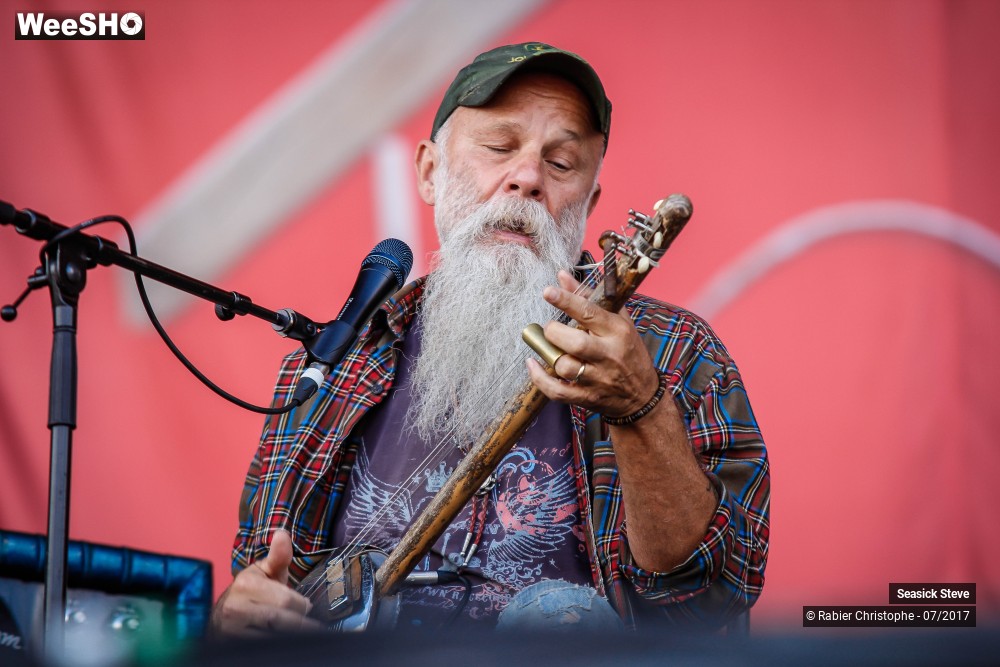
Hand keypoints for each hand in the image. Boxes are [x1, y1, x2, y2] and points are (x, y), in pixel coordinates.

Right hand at [211, 530, 323, 635]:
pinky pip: (262, 648)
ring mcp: (231, 629)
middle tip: (309, 624)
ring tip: (301, 634)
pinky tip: (285, 643)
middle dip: (299, 623)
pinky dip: (276, 646)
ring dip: (290, 637)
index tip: (307, 607)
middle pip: (280, 621)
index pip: (286, 601)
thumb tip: (282, 534)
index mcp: (246, 584)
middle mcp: (236, 607)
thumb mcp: (263, 572)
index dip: (302, 606)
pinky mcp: (230, 645)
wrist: (220, 615)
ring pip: (272, 637)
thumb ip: (278, 557)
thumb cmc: (249, 591)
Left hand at [526, 270, 659, 418]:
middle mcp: (608, 355)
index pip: (590, 313)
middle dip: (554, 332)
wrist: (642, 395)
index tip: (548, 292)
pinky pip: (558, 391)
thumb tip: (562, 277)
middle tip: (550, 328)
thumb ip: (589, 297)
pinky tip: (532, 365)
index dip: (566, 301)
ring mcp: (597, 379)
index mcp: (617, 332)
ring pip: (565, 367)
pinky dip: (540, 379)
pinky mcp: (587, 398)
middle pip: (575, 343)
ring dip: (548, 354)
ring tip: (546, 346)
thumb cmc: (628, 351)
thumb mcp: (618, 320)